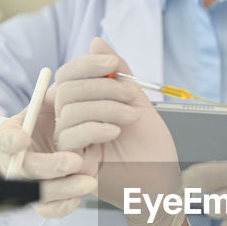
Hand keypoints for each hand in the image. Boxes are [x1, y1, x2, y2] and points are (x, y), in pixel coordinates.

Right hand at [0, 87, 93, 218]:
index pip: (6, 139)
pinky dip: (63, 206)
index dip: (12, 140)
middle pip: (28, 170)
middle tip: (74, 161)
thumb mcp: (44, 103)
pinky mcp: (42, 202)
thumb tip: (71, 75)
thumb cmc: (41, 123)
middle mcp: (17, 163)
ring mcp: (29, 184)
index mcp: (13, 136)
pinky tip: (80, 197)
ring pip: (40, 195)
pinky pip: (49, 210)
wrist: (31, 151)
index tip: (22, 138)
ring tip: (90, 182)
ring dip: (64, 189)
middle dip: (50, 166)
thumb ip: (56, 92)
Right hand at [52, 37, 183, 225]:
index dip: (87, 64)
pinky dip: (95, 126)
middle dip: (100, 85)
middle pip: (65, 90)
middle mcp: (73, 123)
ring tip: (131, 116)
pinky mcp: (73, 163)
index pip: (69, 76)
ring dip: (105, 106)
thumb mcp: (138, 102)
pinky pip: (70, 135)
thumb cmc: (151, 148)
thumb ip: (118, 74)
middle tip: (131, 95)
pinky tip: (116, 131)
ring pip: (68, 110)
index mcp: (86, 105)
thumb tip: (97, 42)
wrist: (161, 184)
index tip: (113, 64)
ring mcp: (71, 143)